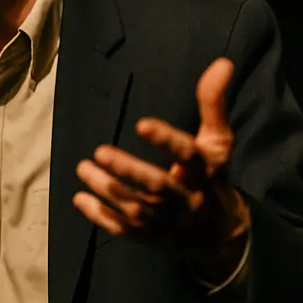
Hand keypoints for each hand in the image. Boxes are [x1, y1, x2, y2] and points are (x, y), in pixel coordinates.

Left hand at [73, 58, 249, 272]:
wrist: (221, 237)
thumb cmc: (213, 178)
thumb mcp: (218, 142)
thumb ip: (213, 104)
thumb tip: (222, 62)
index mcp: (206, 172)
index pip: (188, 155)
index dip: (166, 140)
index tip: (141, 123)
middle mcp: (189, 200)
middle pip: (159, 188)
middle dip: (129, 171)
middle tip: (99, 151)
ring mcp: (169, 224)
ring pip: (137, 209)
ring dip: (107, 190)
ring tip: (82, 168)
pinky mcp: (153, 240)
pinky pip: (125, 232)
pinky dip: (102, 217)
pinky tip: (80, 199)